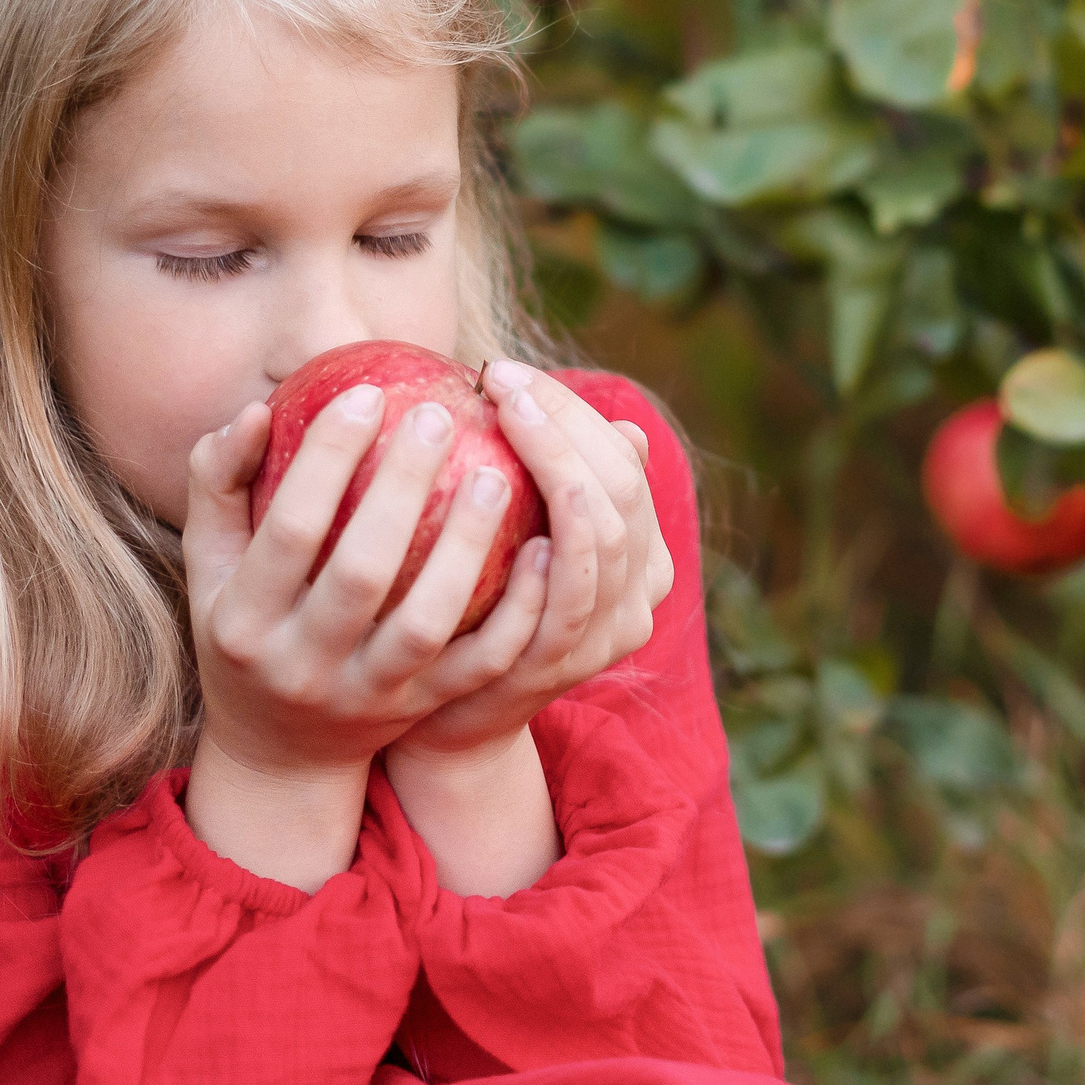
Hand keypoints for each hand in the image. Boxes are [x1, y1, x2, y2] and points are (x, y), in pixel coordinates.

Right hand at [181, 383, 555, 783]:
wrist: (280, 753)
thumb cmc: (247, 627)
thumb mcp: (212, 565)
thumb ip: (219, 484)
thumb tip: (256, 410)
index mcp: (244, 620)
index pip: (289, 529)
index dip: (327, 459)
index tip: (368, 395)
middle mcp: (304, 664)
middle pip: (361, 571)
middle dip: (402, 488)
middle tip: (438, 415)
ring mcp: (368, 693)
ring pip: (426, 621)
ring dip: (466, 546)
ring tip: (495, 475)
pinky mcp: (423, 708)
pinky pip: (480, 661)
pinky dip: (516, 610)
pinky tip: (541, 549)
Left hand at [389, 361, 675, 763]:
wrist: (443, 714)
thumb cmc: (471, 603)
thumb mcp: (513, 531)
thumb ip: (542, 476)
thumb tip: (551, 396)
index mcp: (641, 553)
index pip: (625, 462)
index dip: (572, 410)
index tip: (505, 370)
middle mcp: (638, 595)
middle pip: (620, 491)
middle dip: (563, 424)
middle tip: (498, 378)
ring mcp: (603, 636)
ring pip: (601, 539)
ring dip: (556, 466)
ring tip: (503, 414)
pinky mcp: (557, 671)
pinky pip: (563, 606)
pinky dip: (552, 554)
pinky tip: (515, 507)